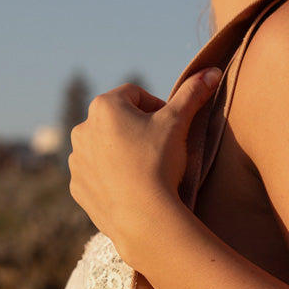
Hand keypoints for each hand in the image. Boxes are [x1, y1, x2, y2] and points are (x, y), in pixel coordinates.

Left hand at [68, 67, 220, 267]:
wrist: (143, 217)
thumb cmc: (159, 163)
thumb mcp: (178, 123)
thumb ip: (192, 94)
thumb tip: (212, 71)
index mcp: (104, 106)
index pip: (135, 95)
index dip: (157, 108)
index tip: (170, 127)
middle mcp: (82, 129)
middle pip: (116, 121)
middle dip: (136, 130)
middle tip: (159, 149)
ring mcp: (76, 161)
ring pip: (104, 148)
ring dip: (121, 153)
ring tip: (144, 170)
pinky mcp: (77, 187)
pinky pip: (95, 175)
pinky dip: (110, 177)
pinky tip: (130, 188)